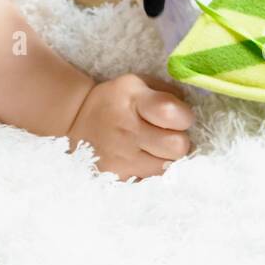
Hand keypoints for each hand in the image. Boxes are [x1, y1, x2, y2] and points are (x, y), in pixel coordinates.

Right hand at [67, 73, 194, 180]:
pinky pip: (151, 180)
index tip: (178, 116)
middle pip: (177, 146)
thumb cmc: (115, 100)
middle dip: (179, 140)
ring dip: (168, 159)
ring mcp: (122, 158)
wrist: (75, 121)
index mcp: (133, 100)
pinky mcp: (117, 177)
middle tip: (168, 135)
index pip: (172, 113)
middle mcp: (127, 130)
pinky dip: (153, 171)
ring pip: (168, 168)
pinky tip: (144, 160)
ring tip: (155, 148)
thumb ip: (166, 92)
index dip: (184, 116)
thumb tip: (190, 109)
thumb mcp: (135, 84)